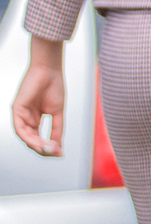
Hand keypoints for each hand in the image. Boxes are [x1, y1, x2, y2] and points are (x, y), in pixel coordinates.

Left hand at [10, 39, 67, 156]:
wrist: (49, 70)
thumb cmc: (54, 86)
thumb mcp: (58, 113)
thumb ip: (57, 130)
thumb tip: (58, 147)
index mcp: (35, 118)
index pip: (39, 138)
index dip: (49, 147)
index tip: (60, 153)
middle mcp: (26, 118)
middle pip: (31, 140)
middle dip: (43, 149)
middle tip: (55, 153)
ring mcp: (21, 114)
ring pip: (25, 137)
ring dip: (36, 145)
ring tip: (49, 149)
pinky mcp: (16, 109)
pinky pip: (20, 128)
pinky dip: (29, 138)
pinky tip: (39, 142)